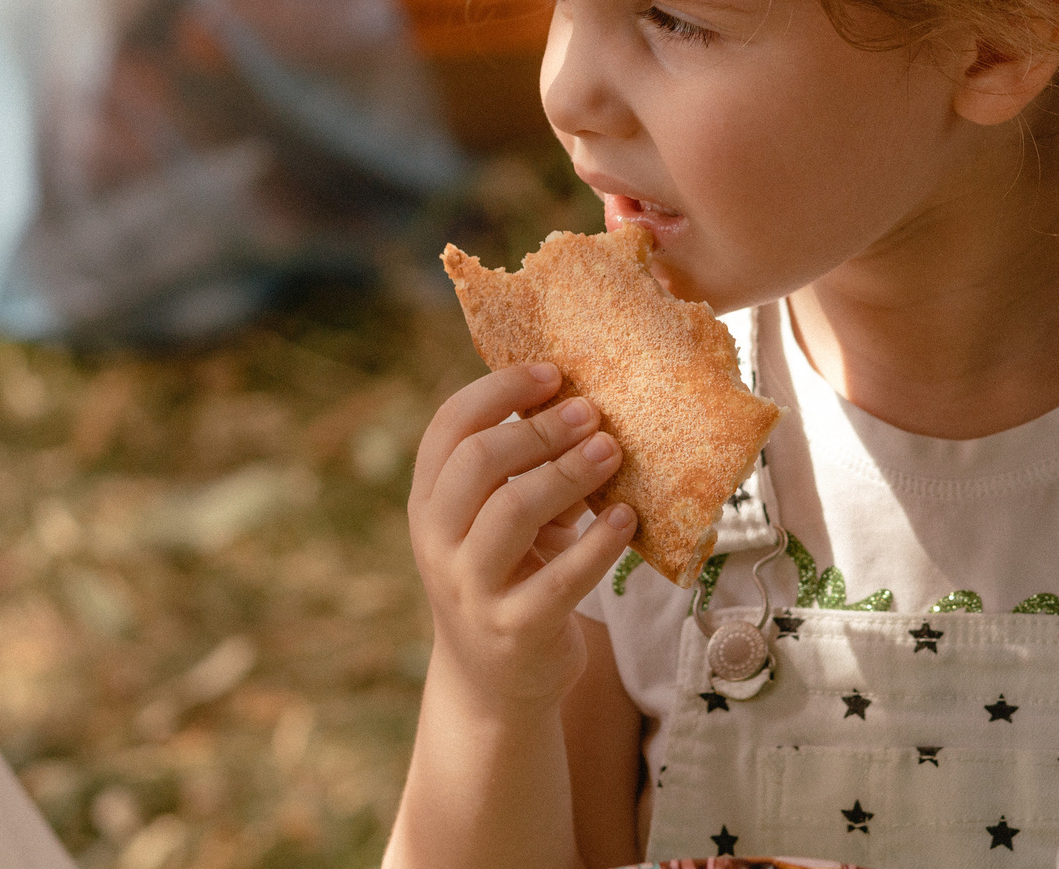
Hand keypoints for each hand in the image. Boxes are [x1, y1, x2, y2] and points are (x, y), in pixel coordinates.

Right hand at [408, 364, 635, 712]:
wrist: (496, 685)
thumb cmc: (511, 576)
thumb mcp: (499, 521)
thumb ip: (524, 469)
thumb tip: (582, 399)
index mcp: (429, 502)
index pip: (449, 426)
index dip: (499, 390)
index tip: (552, 373)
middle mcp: (438, 542)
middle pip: (479, 460)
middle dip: (540, 429)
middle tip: (593, 413)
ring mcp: (471, 589)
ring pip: (512, 511)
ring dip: (570, 473)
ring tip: (613, 451)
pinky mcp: (515, 630)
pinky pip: (559, 579)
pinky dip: (599, 544)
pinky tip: (628, 519)